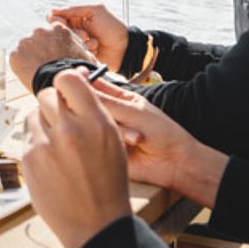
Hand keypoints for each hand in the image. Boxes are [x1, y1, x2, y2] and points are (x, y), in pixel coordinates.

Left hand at [9, 22, 92, 89]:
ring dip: (29, 57)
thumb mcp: (86, 56)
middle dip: (40, 49)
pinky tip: (29, 74)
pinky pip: (16, 59)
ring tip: (38, 70)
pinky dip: (21, 65)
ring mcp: (25, 41)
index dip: (53, 46)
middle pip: (37, 39)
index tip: (53, 54)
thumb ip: (80, 49)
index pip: (52, 34)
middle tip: (45, 64)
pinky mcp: (15, 53)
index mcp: (57, 28)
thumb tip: (84, 53)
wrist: (60, 82)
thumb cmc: (75, 71)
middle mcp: (39, 30)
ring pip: (25, 48)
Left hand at [22, 69, 135, 247]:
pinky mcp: (30, 159)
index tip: (66, 93)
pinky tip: (51, 161)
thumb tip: (76, 79)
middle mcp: (70, 130)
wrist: (95, 223)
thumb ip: (93, 111)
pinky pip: (27, 136)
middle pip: (47, 95)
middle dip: (52, 105)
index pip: (68, 79)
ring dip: (42, 123)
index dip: (65, 84)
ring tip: (58, 145)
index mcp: (97, 123)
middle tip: (61, 122)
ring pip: (33, 114)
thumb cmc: (107, 181)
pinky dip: (36, 143)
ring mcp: (47, 145)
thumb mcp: (112, 141)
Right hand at [48, 4, 128, 68]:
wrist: (125, 48)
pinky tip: (96, 49)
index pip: (55, 16)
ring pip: (65, 42)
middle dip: (73, 33)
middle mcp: (74, 28)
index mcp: (76, 16)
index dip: (56, 20)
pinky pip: (72, 52)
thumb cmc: (112, 27)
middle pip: (59, 30)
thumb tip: (53, 11)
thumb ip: (75, 9)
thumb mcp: (96, 11)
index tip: (63, 23)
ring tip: (95, 43)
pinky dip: (84, 50)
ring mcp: (76, 41)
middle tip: (85, 35)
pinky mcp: (79, 53)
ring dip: (81, 42)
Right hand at [86, 77, 228, 207]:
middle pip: (88, 106)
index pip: (93, 85)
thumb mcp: (133, 111)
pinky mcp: (104, 151)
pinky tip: (131, 148)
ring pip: (92, 126)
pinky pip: (96, 144)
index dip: (82, 84)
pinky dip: (113, 144)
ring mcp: (107, 133)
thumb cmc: (162, 132)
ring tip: (136, 138)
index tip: (73, 84)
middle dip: (102, 112)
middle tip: (117, 118)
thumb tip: (76, 87)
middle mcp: (110, 114)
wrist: (175, 163)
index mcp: (119, 98)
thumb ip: (104, 101)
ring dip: (116, 131)